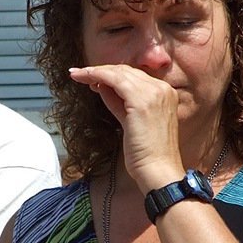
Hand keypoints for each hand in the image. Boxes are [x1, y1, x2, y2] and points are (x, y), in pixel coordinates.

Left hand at [69, 63, 182, 189]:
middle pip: (127, 71)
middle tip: (80, 74)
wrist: (158, 171)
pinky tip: (84, 78)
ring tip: (77, 75)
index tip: (92, 77)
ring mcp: (154, 93)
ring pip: (119, 72)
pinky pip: (114, 80)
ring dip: (95, 72)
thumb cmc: (146, 155)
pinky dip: (97, 76)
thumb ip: (119, 103)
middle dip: (101, 70)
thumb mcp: (131, 122)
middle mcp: (162, 89)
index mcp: (165, 93)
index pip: (134, 76)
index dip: (111, 74)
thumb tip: (102, 87)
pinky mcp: (141, 101)